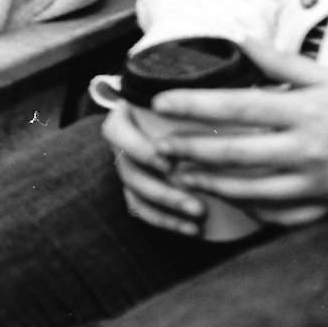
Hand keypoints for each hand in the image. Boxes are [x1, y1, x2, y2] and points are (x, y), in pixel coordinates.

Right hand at [101, 100, 207, 235]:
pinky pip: (142, 208)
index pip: (115, 132)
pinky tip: (192, 229)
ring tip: (198, 215)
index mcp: (126, 115)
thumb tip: (212, 107)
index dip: (139, 150)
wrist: (204, 118)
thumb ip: (198, 100)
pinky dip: (165, 220)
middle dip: (160, 190)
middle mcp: (123, 141)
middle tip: (195, 204)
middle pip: (125, 169)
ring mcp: (128, 166)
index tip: (169, 164)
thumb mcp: (197, 97)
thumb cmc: (201, 103)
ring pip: (133, 191)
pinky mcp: (138, 188)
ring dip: (165, 206)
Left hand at [149, 40, 327, 226]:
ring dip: (210, 184)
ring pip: (251, 190)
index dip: (194, 106)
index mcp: (304, 112)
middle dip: (191, 152)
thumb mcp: (326, 78)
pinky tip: (229, 199)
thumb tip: (239, 40)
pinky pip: (279, 214)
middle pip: (235, 154)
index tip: (159, 102)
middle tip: (160, 148)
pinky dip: (250, 208)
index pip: (236, 107)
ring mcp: (316, 183)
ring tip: (181, 176)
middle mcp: (307, 150)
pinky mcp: (325, 206)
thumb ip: (280, 62)